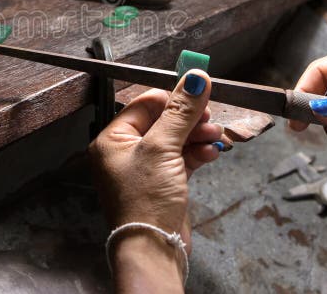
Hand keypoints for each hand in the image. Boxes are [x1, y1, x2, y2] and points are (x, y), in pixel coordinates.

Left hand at [88, 70, 221, 291]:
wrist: (154, 248)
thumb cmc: (146, 200)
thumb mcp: (163, 148)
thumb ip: (180, 112)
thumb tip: (196, 78)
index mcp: (112, 140)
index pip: (143, 105)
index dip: (172, 98)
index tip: (197, 93)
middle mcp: (124, 153)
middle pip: (161, 121)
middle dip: (188, 119)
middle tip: (210, 116)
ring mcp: (144, 169)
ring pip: (174, 140)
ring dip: (197, 135)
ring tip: (215, 136)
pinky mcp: (162, 184)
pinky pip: (181, 159)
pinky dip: (197, 153)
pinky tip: (212, 152)